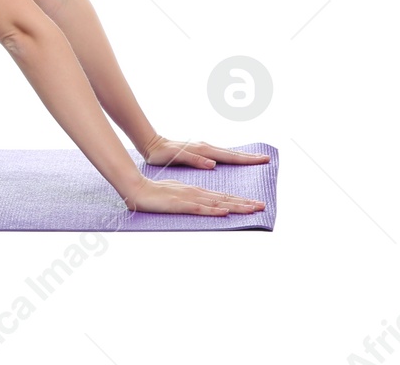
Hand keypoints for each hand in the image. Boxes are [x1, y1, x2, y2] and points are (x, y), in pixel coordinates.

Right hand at [121, 176, 264, 215]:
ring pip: (217, 202)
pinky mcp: (180, 204)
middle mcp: (196, 193)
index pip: (222, 196)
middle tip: (263, 206)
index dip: (240, 200)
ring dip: (236, 206)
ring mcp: (189, 198)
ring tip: (252, 209)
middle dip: (245, 203)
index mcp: (196, 190)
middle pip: (225, 198)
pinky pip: (199, 208)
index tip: (255, 204)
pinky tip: (224, 212)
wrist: (136, 188)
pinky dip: (213, 210)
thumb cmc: (154, 192)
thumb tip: (205, 203)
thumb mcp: (176, 193)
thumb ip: (191, 198)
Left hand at [138, 133, 271, 168]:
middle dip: (249, 157)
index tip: (262, 160)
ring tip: (255, 159)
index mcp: (204, 150)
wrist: (152, 145)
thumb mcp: (176, 157)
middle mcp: (206, 148)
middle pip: (232, 153)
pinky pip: (221, 155)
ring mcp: (204, 149)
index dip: (246, 159)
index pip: (230, 156)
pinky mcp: (200, 152)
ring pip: (228, 153)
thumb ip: (194, 160)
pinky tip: (234, 160)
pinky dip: (231, 157)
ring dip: (242, 157)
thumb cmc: (163, 154)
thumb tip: (213, 163)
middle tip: (266, 159)